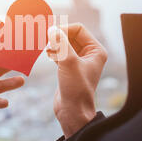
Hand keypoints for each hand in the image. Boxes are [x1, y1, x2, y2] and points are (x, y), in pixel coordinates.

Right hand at [46, 24, 107, 138]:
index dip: (64, 29)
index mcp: (96, 50)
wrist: (72, 111)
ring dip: (54, 44)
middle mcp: (89, 54)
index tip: (50, 34)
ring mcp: (79, 61)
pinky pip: (60, 53)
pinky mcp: (69, 68)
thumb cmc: (75, 88)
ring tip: (47, 49)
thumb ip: (61, 43)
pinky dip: (53, 51)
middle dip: (58, 36)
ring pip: (64, 44)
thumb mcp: (69, 62)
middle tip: (44, 39)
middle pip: (71, 35)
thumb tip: (52, 29)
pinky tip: (48, 55)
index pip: (79, 29)